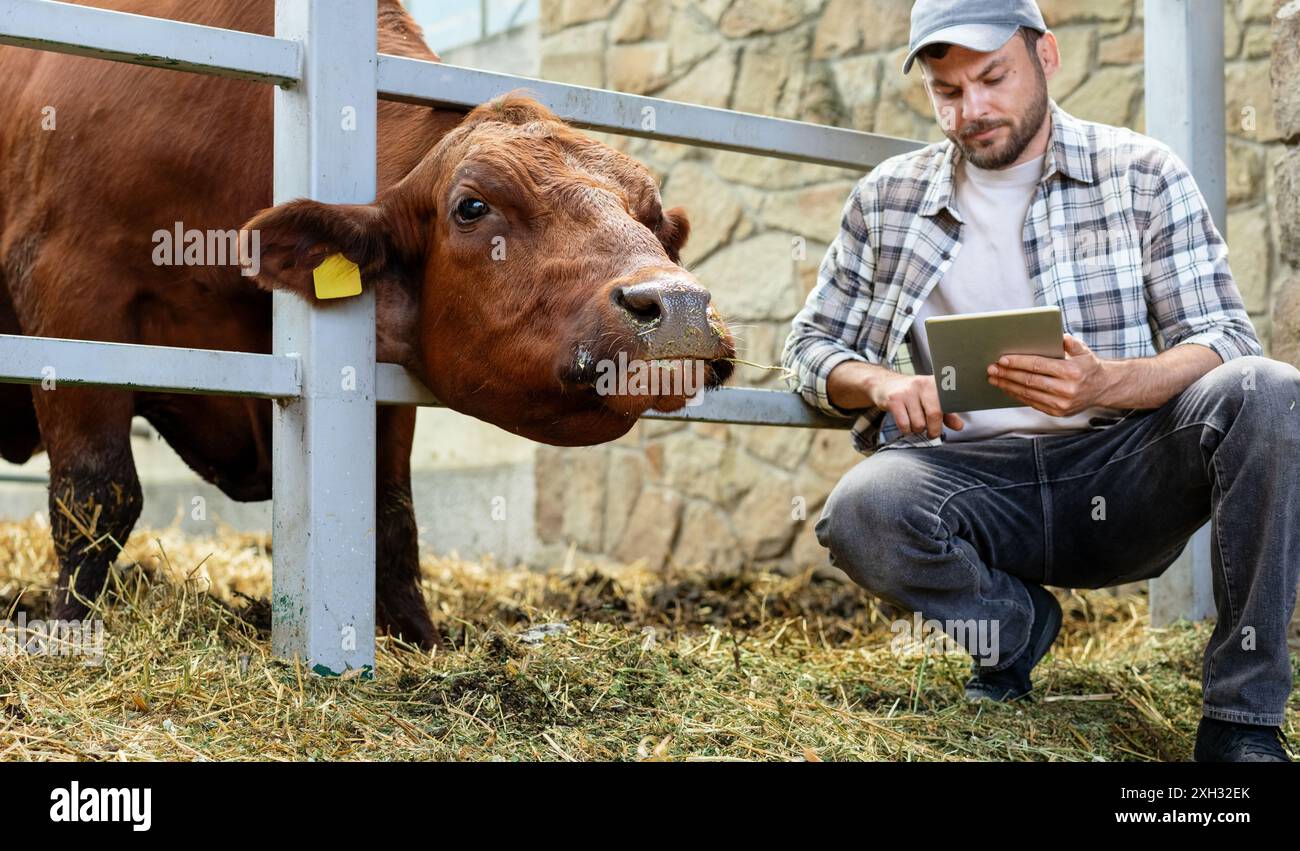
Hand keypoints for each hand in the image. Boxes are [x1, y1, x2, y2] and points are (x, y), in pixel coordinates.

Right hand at [870, 372, 965, 437]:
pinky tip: (905, 425)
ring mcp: (907, 391)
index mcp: (935, 383)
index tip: (945, 426)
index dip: (948, 419)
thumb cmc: (911, 394)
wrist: (884, 384)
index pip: (948, 404)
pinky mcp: (894, 400)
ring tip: (914, 424)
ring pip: (918, 423)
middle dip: (934, 430)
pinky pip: (904, 425)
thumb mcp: (930, 399)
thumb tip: (959, 426)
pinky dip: (906, 431)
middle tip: (931, 433)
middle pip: (934, 414)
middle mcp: (922, 384)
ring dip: (917, 430)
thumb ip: (946, 413)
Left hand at [986, 333, 1114, 416]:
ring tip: (994, 379)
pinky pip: (1032, 403)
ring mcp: (1062, 404)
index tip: (1003, 359)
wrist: (1103, 388)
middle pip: (1030, 381)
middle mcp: (1067, 389)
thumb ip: (1069, 342)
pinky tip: (1007, 388)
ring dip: (1008, 386)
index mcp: (1072, 371)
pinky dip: (1017, 395)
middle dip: (1008, 374)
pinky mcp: (1057, 412)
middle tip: (992, 369)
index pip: (1039, 366)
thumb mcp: (1083, 350)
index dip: (1019, 363)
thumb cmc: (1088, 366)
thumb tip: (1056, 335)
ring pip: (1028, 394)